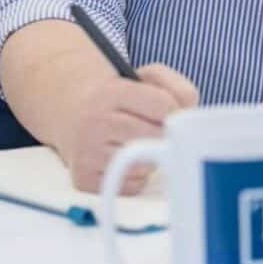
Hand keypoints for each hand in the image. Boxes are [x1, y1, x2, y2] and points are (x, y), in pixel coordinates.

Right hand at [55, 63, 198, 195]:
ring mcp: (87, 153)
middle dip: (163, 134)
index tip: (169, 111)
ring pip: (144, 164)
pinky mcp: (84, 180)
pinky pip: (131, 185)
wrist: (76, 112)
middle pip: (155, 137)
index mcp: (110, 92)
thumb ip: (177, 89)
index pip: (163, 106)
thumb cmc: (122, 97)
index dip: (174, 110)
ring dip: (150, 155)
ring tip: (137, 140)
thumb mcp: (148, 77)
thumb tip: (186, 118)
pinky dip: (137, 175)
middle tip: (156, 127)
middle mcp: (94, 122)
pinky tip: (126, 157)